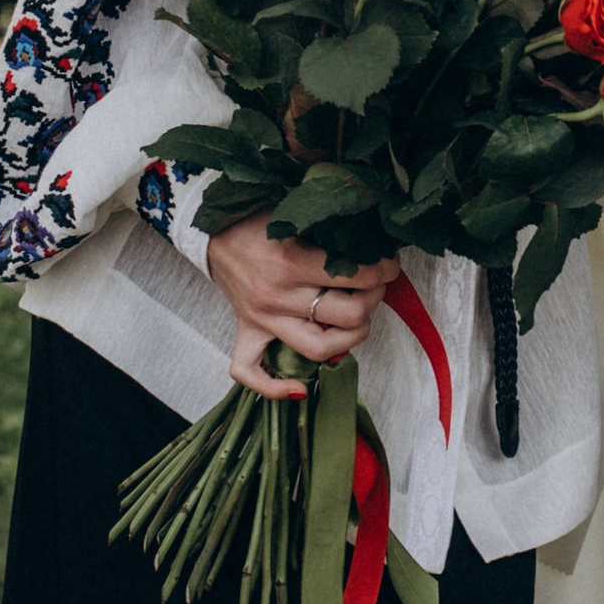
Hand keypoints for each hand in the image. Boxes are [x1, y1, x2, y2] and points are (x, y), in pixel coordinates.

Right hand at [205, 217, 399, 400]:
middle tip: (375, 287)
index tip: (390, 265)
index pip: (357, 277)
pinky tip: (299, 388)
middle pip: (347, 316)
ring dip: (349, 339)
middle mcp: (278, 296)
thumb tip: (374, 243)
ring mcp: (262, 319)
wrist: (213, 228)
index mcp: (292, 263)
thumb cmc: (259, 219)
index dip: (384, 271)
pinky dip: (274, 387)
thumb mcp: (299, 214)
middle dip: (372, 300)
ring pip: (318, 349)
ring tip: (358, 321)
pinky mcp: (247, 331)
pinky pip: (250, 372)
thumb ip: (333, 233)